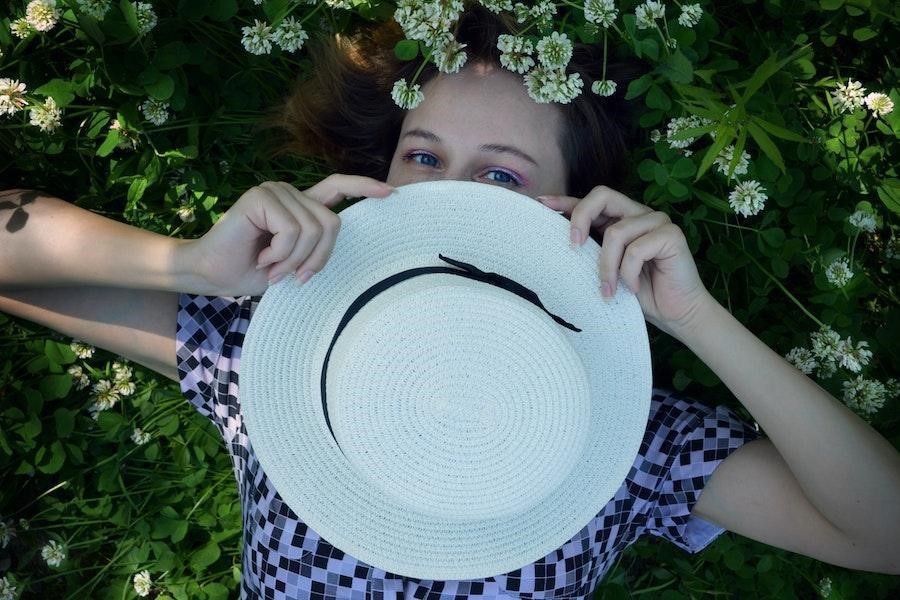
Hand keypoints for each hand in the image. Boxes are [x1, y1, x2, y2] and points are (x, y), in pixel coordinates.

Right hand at [180, 175, 393, 295]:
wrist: (210, 274)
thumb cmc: (251, 271)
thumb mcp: (294, 263)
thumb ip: (315, 248)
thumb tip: (340, 241)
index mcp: (301, 207)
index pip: (338, 188)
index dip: (364, 188)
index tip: (391, 193)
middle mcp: (291, 193)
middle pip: (333, 223)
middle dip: (318, 258)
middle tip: (294, 277)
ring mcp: (275, 192)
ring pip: (313, 229)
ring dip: (294, 260)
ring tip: (272, 268)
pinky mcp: (260, 196)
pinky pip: (292, 230)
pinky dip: (280, 253)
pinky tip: (261, 258)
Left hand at [537, 186, 714, 339]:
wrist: (676, 314)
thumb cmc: (641, 294)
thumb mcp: (606, 270)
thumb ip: (590, 252)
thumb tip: (558, 243)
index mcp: (621, 219)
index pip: (591, 202)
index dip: (565, 201)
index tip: (541, 204)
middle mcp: (639, 214)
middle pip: (602, 195)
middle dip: (581, 217)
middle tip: (573, 245)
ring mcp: (657, 221)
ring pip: (616, 233)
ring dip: (607, 267)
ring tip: (608, 290)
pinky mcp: (671, 235)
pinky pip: (636, 250)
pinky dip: (628, 274)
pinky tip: (633, 289)